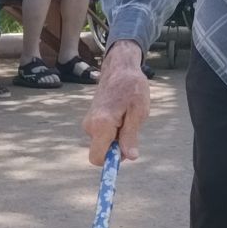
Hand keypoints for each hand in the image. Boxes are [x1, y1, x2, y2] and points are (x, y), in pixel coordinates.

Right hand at [85, 42, 148, 162]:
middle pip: (102, 151)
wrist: (119, 67)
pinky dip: (113, 129)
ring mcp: (89, 122)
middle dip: (118, 146)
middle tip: (131, 126)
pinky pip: (103, 134)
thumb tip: (130, 157)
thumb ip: (131, 136)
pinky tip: (121, 113)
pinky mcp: (91, 119)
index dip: (112, 160)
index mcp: (101, 125)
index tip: (126, 149)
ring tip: (127, 116)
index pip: (97, 159)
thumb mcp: (138, 112)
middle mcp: (90, 126)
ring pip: (104, 142)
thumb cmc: (132, 87)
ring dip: (117, 136)